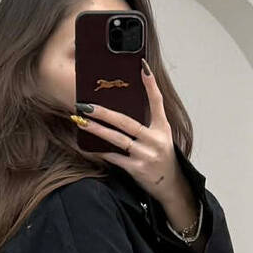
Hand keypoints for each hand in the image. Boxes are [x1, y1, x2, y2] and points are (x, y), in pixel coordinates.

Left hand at [70, 60, 191, 212]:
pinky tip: (89, 146)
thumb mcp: (161, 135)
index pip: (157, 102)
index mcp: (162, 128)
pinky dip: (102, 151)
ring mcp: (146, 156)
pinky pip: (115, 158)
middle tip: (87, 105)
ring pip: (118, 140)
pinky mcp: (137, 170)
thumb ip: (147, 120)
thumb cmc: (161, 156)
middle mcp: (156, 140)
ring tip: (82, 122)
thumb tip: (122, 104)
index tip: (142, 67)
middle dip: (105, 113)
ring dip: (98, 130)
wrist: (170, 185)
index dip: (151, 85)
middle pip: (127, 123)